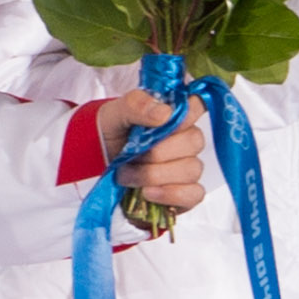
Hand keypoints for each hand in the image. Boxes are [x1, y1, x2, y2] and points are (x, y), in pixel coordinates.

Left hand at [96, 88, 205, 213]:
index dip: (190, 112)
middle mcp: (186, 139)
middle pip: (193, 142)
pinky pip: (193, 194)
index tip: (167, 121)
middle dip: (156, 153)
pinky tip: (148, 192)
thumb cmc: (112, 136)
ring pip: (191, 169)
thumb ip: (137, 105)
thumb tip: (165, 113)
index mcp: (175, 115)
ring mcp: (188, 166)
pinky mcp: (186, 192)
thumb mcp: (115, 114)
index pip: (199, 104)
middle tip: (131, 156)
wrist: (99, 166)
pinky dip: (169, 194)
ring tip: (129, 176)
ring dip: (154, 175)